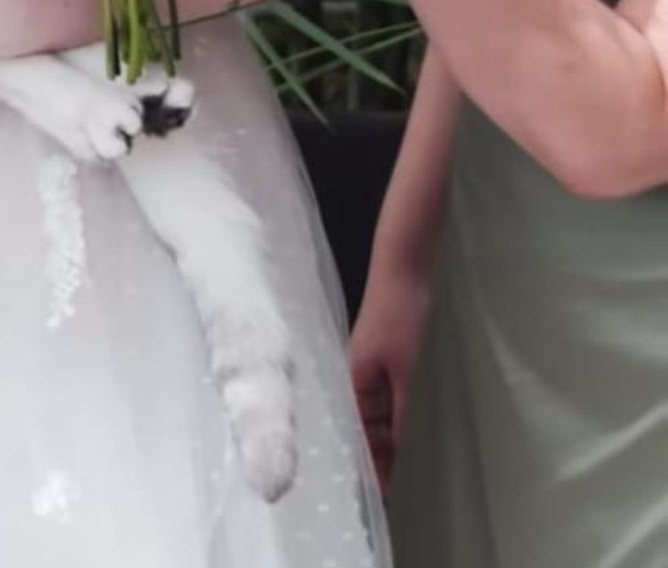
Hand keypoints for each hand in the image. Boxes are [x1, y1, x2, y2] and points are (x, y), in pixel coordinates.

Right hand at [349, 252, 435, 490]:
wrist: (405, 270)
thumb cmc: (400, 319)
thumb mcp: (406, 373)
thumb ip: (403, 416)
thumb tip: (401, 458)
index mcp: (353, 384)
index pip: (356, 438)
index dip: (368, 467)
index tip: (380, 501)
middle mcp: (359, 381)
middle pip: (367, 430)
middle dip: (381, 459)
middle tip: (401, 496)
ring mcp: (375, 371)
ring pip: (383, 417)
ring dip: (394, 441)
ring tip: (413, 473)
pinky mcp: (391, 361)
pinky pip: (394, 402)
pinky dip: (403, 420)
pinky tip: (419, 433)